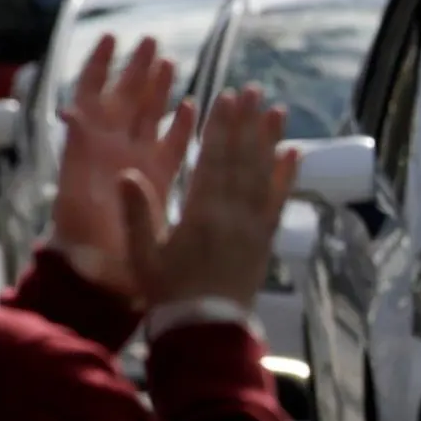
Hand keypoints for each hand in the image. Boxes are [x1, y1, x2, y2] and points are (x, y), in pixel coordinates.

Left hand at [51, 35, 195, 300]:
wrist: (99, 276)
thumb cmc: (82, 237)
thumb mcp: (75, 192)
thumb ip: (77, 151)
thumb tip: (72, 110)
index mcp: (93, 147)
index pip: (94, 96)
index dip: (100, 66)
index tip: (111, 38)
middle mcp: (115, 149)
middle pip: (126, 99)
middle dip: (136, 69)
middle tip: (150, 42)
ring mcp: (138, 163)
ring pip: (150, 117)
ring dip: (159, 90)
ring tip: (170, 63)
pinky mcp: (159, 181)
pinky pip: (172, 147)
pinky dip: (181, 127)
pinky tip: (194, 109)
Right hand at [117, 86, 299, 310]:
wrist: (206, 330)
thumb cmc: (169, 291)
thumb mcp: (143, 255)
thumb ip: (136, 214)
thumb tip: (126, 173)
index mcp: (200, 214)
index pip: (212, 160)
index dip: (220, 127)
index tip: (225, 98)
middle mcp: (232, 214)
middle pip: (241, 159)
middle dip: (247, 122)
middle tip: (254, 90)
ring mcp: (253, 225)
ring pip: (263, 174)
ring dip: (270, 140)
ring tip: (277, 110)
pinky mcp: (266, 239)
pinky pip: (279, 202)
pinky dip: (286, 177)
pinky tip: (294, 154)